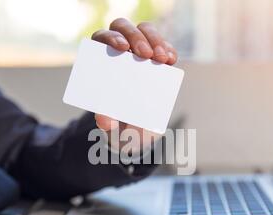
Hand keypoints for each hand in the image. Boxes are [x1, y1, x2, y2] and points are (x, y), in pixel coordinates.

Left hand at [91, 18, 177, 148]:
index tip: (123, 48)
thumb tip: (105, 120)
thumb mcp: (111, 124)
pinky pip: (164, 46)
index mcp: (101, 59)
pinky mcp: (158, 57)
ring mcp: (139, 50)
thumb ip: (106, 121)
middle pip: (124, 28)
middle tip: (145, 55)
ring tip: (162, 59)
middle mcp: (119, 49)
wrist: (134, 129)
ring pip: (145, 31)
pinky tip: (171, 60)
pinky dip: (169, 50)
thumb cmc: (117, 121)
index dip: (111, 37)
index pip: (102, 37)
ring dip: (155, 40)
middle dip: (136, 37)